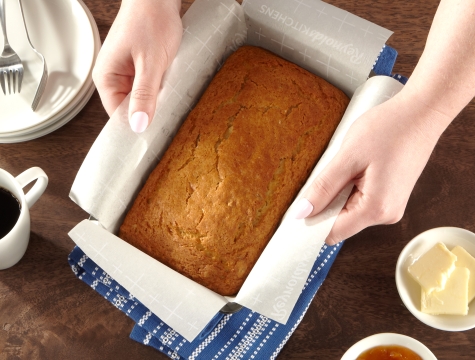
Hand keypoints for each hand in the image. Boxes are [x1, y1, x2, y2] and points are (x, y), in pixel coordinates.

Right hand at [92, 0, 181, 132]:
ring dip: (155, 100)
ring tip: (168, 96)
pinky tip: (169, 86)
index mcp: (106, 78)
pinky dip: (159, 89)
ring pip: (141, 99)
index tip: (154, 134)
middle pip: (129, 109)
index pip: (117, 116)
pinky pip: (148, 88)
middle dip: (148, 113)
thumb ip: (144, 95)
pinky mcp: (138, 68)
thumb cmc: (151, 21)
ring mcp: (125, 72)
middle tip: (167, 115)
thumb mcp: (151, 63)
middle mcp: (112, 77)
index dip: (135, 125)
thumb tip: (138, 125)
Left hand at [294, 90, 449, 244]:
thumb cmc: (390, 129)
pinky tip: (354, 166)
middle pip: (340, 222)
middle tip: (326, 173)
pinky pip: (360, 200)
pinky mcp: (391, 196)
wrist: (422, 112)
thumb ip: (323, 187)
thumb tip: (302, 212)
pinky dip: (349, 187)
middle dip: (325, 204)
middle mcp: (386, 215)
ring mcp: (390, 206)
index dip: (311, 223)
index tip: (296, 210)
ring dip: (338, 193)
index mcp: (375, 210)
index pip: (332, 232)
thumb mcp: (348, 158)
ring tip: (346, 165)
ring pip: (349, 210)